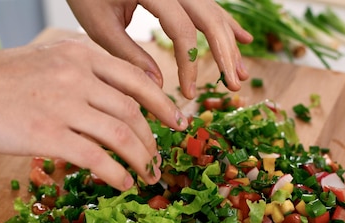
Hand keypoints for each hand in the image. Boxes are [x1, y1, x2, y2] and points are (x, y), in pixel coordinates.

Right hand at [0, 28, 188, 190]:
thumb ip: (79, 70)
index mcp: (80, 54)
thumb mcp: (44, 57)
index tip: (176, 122)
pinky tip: (122, 184)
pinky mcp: (47, 133)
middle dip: (152, 140)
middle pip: (133, 111)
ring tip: (147, 177)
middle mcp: (77, 75)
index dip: (162, 104)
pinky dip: (116, 174)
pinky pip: (97, 157)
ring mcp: (63, 103)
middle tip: (158, 160)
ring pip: (122, 135)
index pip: (136, 80)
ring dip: (141, 160)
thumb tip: (110, 99)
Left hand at [67, 0, 252, 98]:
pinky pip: (209, 5)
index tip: (188, 93)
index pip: (183, 31)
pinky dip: (226, 23)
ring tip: (242, 74)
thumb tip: (158, 87)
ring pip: (213, 12)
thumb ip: (130, 55)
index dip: (189, 64)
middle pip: (209, 19)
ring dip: (230, 43)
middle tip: (235, 84)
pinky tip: (244, 38)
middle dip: (225, 54)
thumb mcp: (100, 25)